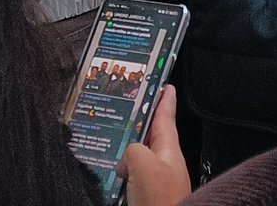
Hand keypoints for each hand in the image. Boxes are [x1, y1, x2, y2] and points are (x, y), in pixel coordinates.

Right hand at [117, 85, 191, 205]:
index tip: (165, 83)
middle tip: (124, 106)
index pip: (166, 116)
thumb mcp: (143, 164)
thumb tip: (125, 163)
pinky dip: (120, 174)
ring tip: (107, 139)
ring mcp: (155, 184)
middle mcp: (164, 165)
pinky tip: (107, 173)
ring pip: (138, 159)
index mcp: (169, 150)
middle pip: (150, 137)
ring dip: (124, 150)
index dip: (165, 99)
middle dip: (138, 123)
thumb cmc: (159, 200)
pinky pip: (131, 181)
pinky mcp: (145, 201)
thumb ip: (132, 151)